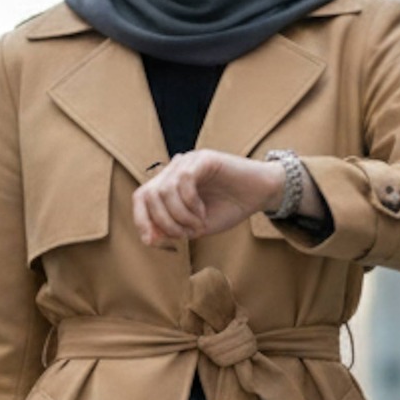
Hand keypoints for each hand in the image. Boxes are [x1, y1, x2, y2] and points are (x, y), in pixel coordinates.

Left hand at [132, 151, 278, 249]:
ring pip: (164, 190)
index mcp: (168, 184)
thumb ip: (172, 230)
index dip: (141, 220)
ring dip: (179, 216)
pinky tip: (202, 212)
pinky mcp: (203, 158)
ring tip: (198, 225)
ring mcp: (187, 161)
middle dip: (162, 221)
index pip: (140, 198)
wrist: (259, 195)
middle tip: (183, 234)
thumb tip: (149, 237)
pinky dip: (190, 203)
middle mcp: (174, 170)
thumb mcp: (195, 227)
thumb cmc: (228, 209)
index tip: (152, 241)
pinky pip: (184, 180)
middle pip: (148, 194)